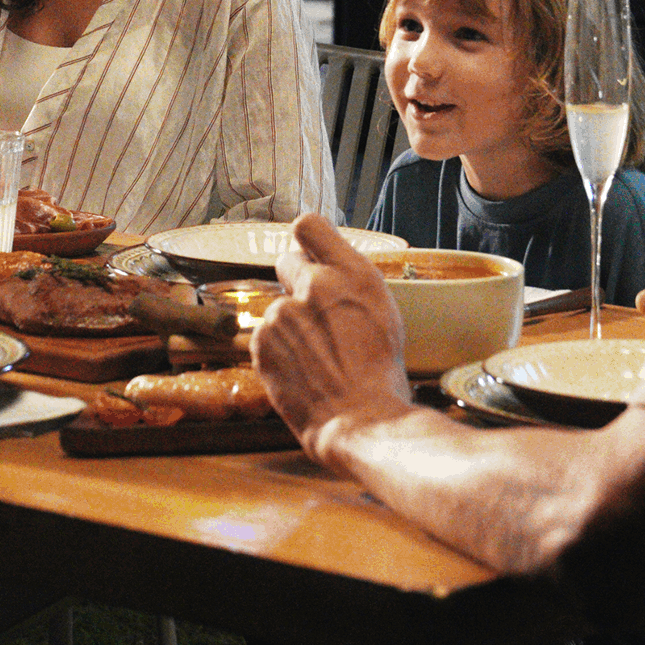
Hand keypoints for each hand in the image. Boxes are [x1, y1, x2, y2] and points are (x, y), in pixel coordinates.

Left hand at [253, 213, 414, 464]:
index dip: (308, 241)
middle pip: (287, 262)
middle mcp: (314, 284)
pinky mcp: (261, 342)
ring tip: (316, 358)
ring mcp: (283, 313)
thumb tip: (325, 268)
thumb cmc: (380, 372)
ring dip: (290, 325)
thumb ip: (348, 281)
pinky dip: (277, 351)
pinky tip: (301, 371)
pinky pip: (265, 336)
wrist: (361, 420)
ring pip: (278, 307)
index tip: (310, 255)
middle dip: (297, 283)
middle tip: (316, 316)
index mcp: (351, 273)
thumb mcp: (382, 311)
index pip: (309, 225)